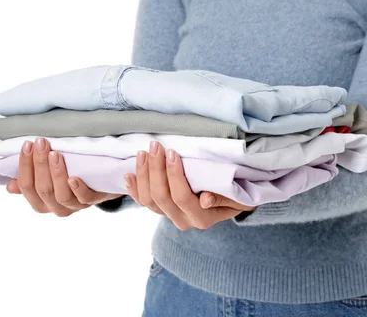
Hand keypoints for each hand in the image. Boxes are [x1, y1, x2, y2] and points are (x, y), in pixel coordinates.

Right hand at [7, 137, 122, 216]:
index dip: (24, 166)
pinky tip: (74, 177)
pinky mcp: (95, 200)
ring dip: (56, 173)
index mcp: (42, 203)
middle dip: (39, 165)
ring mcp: (76, 205)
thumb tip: (10, 186)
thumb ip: (31, 181)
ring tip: (55, 154)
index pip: (26, 187)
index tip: (27, 145)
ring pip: (61, 195)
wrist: (104, 183)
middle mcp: (57, 207)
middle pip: (43, 189)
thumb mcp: (49, 179)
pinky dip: (78, 188)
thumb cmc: (72, 175)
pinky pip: (85, 198)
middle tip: (41, 143)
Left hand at [124, 141, 254, 230]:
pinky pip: (143, 202)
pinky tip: (129, 174)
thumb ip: (223, 198)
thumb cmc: (238, 195)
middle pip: (161, 197)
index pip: (181, 196)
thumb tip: (205, 200)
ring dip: (143, 175)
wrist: (233, 204)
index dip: (173, 174)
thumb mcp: (238, 197)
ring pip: (148, 200)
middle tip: (155, 145)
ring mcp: (171, 216)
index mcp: (202, 218)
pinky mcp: (162, 210)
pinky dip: (134, 188)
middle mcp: (183, 221)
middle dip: (155, 169)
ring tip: (143, 153)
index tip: (171, 152)